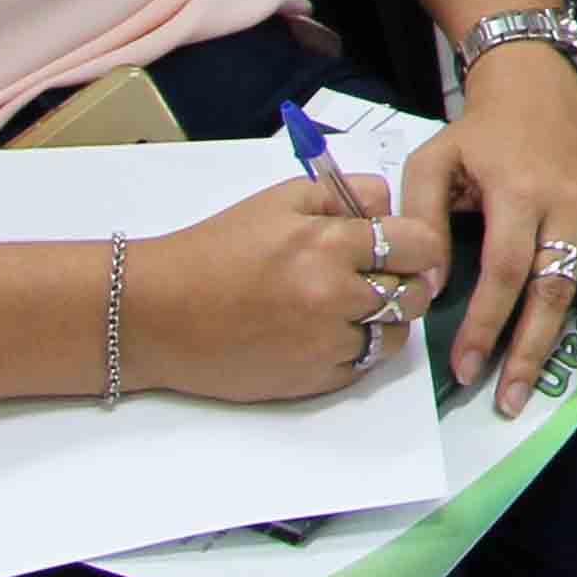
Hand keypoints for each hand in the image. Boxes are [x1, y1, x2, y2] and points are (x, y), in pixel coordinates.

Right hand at [124, 175, 451, 404]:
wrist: (157, 314)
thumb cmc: (216, 250)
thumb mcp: (281, 200)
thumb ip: (345, 194)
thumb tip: (388, 206)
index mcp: (330, 245)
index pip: (419, 244)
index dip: (417, 243)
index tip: (406, 245)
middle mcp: (334, 298)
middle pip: (415, 293)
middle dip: (407, 281)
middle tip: (383, 275)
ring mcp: (325, 346)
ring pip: (396, 335)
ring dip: (385, 319)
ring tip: (351, 305)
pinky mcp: (311, 382)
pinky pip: (363, 365)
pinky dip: (357, 349)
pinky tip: (327, 331)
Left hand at [408, 52, 576, 413]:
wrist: (539, 88)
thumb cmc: (481, 134)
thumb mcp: (435, 161)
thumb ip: (422, 219)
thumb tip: (429, 285)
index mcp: (520, 192)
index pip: (506, 270)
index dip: (487, 323)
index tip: (466, 369)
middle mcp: (570, 204)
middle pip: (557, 287)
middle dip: (534, 350)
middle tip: (512, 402)